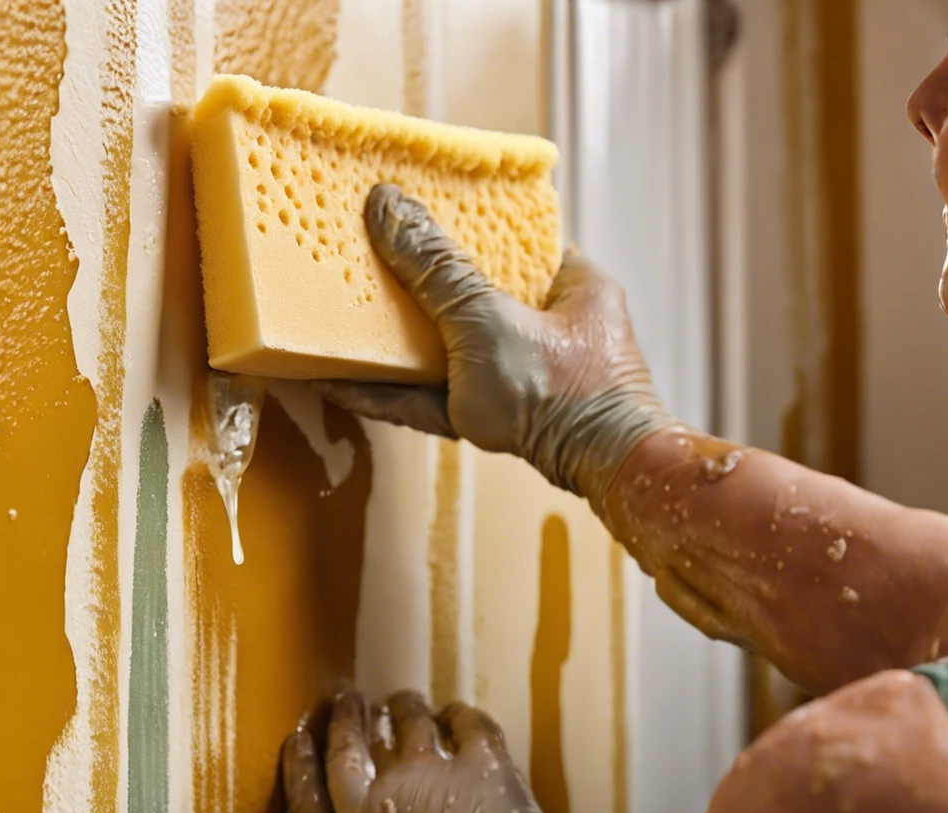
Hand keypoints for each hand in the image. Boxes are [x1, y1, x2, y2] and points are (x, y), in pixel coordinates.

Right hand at [283, 690, 548, 812]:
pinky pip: (468, 726)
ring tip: (404, 702)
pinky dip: (461, 715)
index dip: (300, 767)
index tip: (298, 740)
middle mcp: (376, 806)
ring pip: (409, 725)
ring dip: (405, 708)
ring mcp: (429, 777)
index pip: (307, 803)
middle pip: (349, 752)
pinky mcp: (483, 767)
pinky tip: (459, 714)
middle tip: (348, 698)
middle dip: (346, 721)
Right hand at [317, 184, 674, 510]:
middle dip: (423, 290)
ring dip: (405, 345)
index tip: (416, 218)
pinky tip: (344, 385)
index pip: (517, 243)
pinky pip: (441, 400)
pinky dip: (398, 393)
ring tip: (346, 325)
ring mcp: (532, 378)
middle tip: (370, 267)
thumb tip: (387, 205)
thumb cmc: (563, 388)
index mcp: (574, 285)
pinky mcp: (507, 422)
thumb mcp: (486, 317)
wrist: (603, 472)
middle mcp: (556, 329)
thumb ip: (436, 269)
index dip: (468, 229)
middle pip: (478, 298)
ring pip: (457, 353)